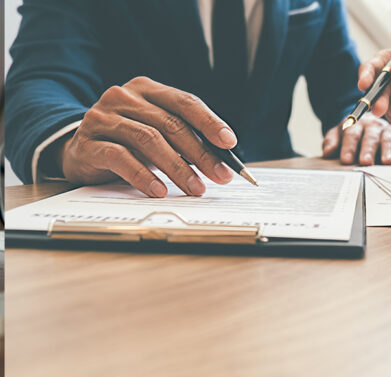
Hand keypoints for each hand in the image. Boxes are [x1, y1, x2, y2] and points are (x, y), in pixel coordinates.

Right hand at [58, 76, 237, 196]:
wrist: (77, 150)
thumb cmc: (127, 142)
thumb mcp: (156, 134)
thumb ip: (184, 140)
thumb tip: (221, 162)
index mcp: (147, 89)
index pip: (185, 102)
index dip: (210, 122)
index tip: (230, 143)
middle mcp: (124, 97)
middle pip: (170, 124)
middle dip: (201, 153)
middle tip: (221, 176)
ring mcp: (102, 118)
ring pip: (148, 140)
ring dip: (177, 167)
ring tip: (196, 188)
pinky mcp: (87, 143)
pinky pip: (119, 157)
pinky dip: (142, 175)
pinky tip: (159, 190)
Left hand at [322, 114, 390, 165]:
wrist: (369, 123)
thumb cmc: (352, 133)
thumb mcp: (338, 133)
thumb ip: (331, 141)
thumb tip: (327, 152)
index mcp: (355, 123)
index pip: (351, 134)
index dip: (348, 147)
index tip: (346, 160)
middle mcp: (372, 125)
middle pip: (370, 137)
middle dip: (368, 150)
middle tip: (366, 162)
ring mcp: (387, 131)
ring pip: (387, 140)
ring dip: (388, 151)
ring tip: (387, 163)